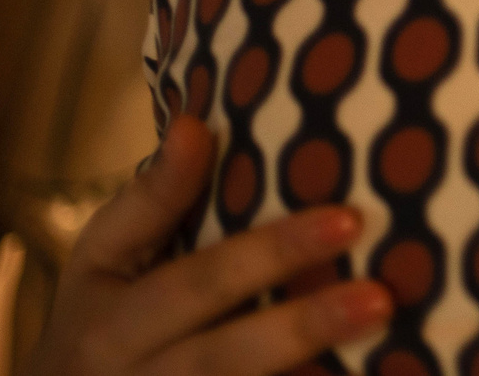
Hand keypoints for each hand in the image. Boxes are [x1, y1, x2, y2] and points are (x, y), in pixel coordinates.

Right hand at [25, 115, 392, 375]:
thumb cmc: (98, 319)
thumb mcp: (102, 260)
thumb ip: (150, 199)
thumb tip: (196, 126)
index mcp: (109, 325)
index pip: (194, 285)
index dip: (268, 254)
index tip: (347, 219)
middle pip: (220, 359)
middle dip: (300, 326)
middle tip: (379, 296)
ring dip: (306, 363)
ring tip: (378, 330)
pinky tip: (368, 370)